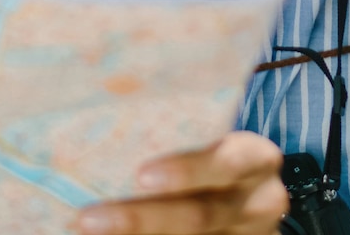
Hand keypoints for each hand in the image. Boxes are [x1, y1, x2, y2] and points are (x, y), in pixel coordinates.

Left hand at [73, 131, 287, 234]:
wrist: (250, 198)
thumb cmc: (213, 153)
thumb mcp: (214, 139)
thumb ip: (178, 134)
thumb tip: (101, 125)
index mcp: (257, 158)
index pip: (227, 162)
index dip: (186, 171)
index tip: (140, 175)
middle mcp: (260, 201)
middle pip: (200, 215)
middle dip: (140, 218)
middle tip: (89, 217)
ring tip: (90, 231)